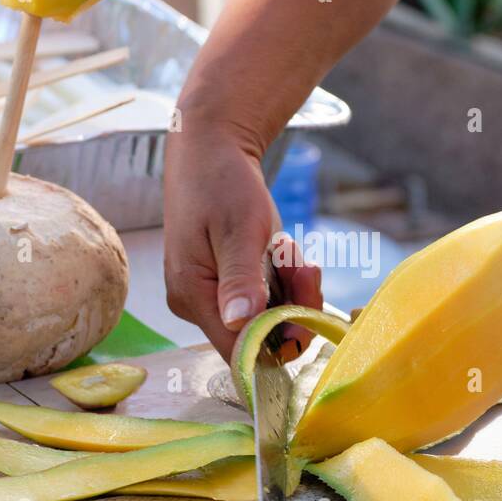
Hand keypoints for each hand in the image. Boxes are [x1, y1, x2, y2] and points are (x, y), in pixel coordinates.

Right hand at [163, 127, 321, 359]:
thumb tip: (239, 322)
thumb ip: (242, 279)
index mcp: (193, 295)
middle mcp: (197, 305)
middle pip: (260, 336)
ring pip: (269, 316)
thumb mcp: (239, 228)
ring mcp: (212, 296)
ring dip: (293, 288)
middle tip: (305, 267)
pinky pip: (266, 298)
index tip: (308, 306)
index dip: (281, 338)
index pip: (240, 350)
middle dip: (294, 305)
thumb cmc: (222, 182)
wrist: (211, 150)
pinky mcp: (226, 286)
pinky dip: (284, 279)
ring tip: (290, 250)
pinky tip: (282, 251)